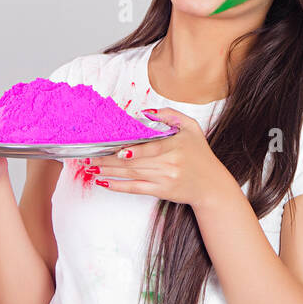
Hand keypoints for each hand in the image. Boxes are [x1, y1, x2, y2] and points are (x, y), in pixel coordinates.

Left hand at [88, 108, 229, 207]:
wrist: (212, 185)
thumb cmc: (200, 155)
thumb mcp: (191, 128)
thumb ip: (170, 115)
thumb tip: (145, 112)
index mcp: (176, 146)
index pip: (150, 148)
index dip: (131, 151)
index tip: (115, 149)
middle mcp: (169, 164)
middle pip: (135, 162)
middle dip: (110, 160)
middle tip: (91, 157)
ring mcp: (164, 179)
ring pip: (131, 175)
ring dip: (109, 171)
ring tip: (92, 167)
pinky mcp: (161, 191)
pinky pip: (135, 188)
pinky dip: (118, 186)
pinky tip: (104, 181)